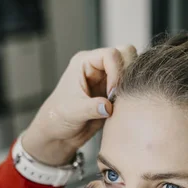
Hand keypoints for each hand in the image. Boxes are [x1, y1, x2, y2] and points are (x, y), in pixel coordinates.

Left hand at [23, 45, 136, 165]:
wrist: (59, 133)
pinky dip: (129, 96)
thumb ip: (91, 108)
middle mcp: (97, 67)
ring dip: (129, 85)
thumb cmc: (57, 118)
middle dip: (127, 74)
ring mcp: (106, 79)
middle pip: (125, 54)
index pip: (111, 55)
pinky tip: (119, 109)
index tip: (111, 94)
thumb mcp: (73, 112)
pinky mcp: (113, 93)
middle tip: (119, 95)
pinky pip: (130, 88)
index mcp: (84, 62)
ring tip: (119, 102)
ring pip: (130, 70)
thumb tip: (108, 107)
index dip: (116, 73)